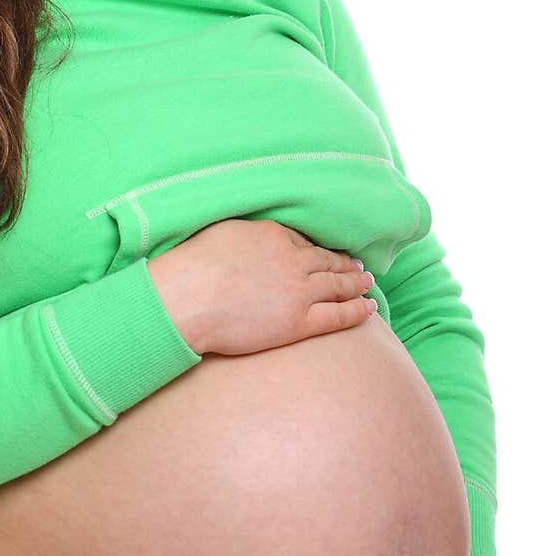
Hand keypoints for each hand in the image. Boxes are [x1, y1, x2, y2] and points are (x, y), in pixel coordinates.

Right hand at [148, 219, 375, 355]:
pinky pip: (337, 315)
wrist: (185, 300)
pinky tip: (369, 308)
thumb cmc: (191, 268)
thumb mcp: (222, 233)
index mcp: (273, 235)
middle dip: (345, 264)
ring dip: (356, 284)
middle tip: (359, 266)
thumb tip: (254, 239)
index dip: (319, 249)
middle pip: (327, 261)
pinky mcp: (298, 322)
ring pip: (338, 285)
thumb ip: (247, 234)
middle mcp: (292, 260)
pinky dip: (357, 311)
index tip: (327, 253)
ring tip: (367, 283)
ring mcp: (298, 291)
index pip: (304, 242)